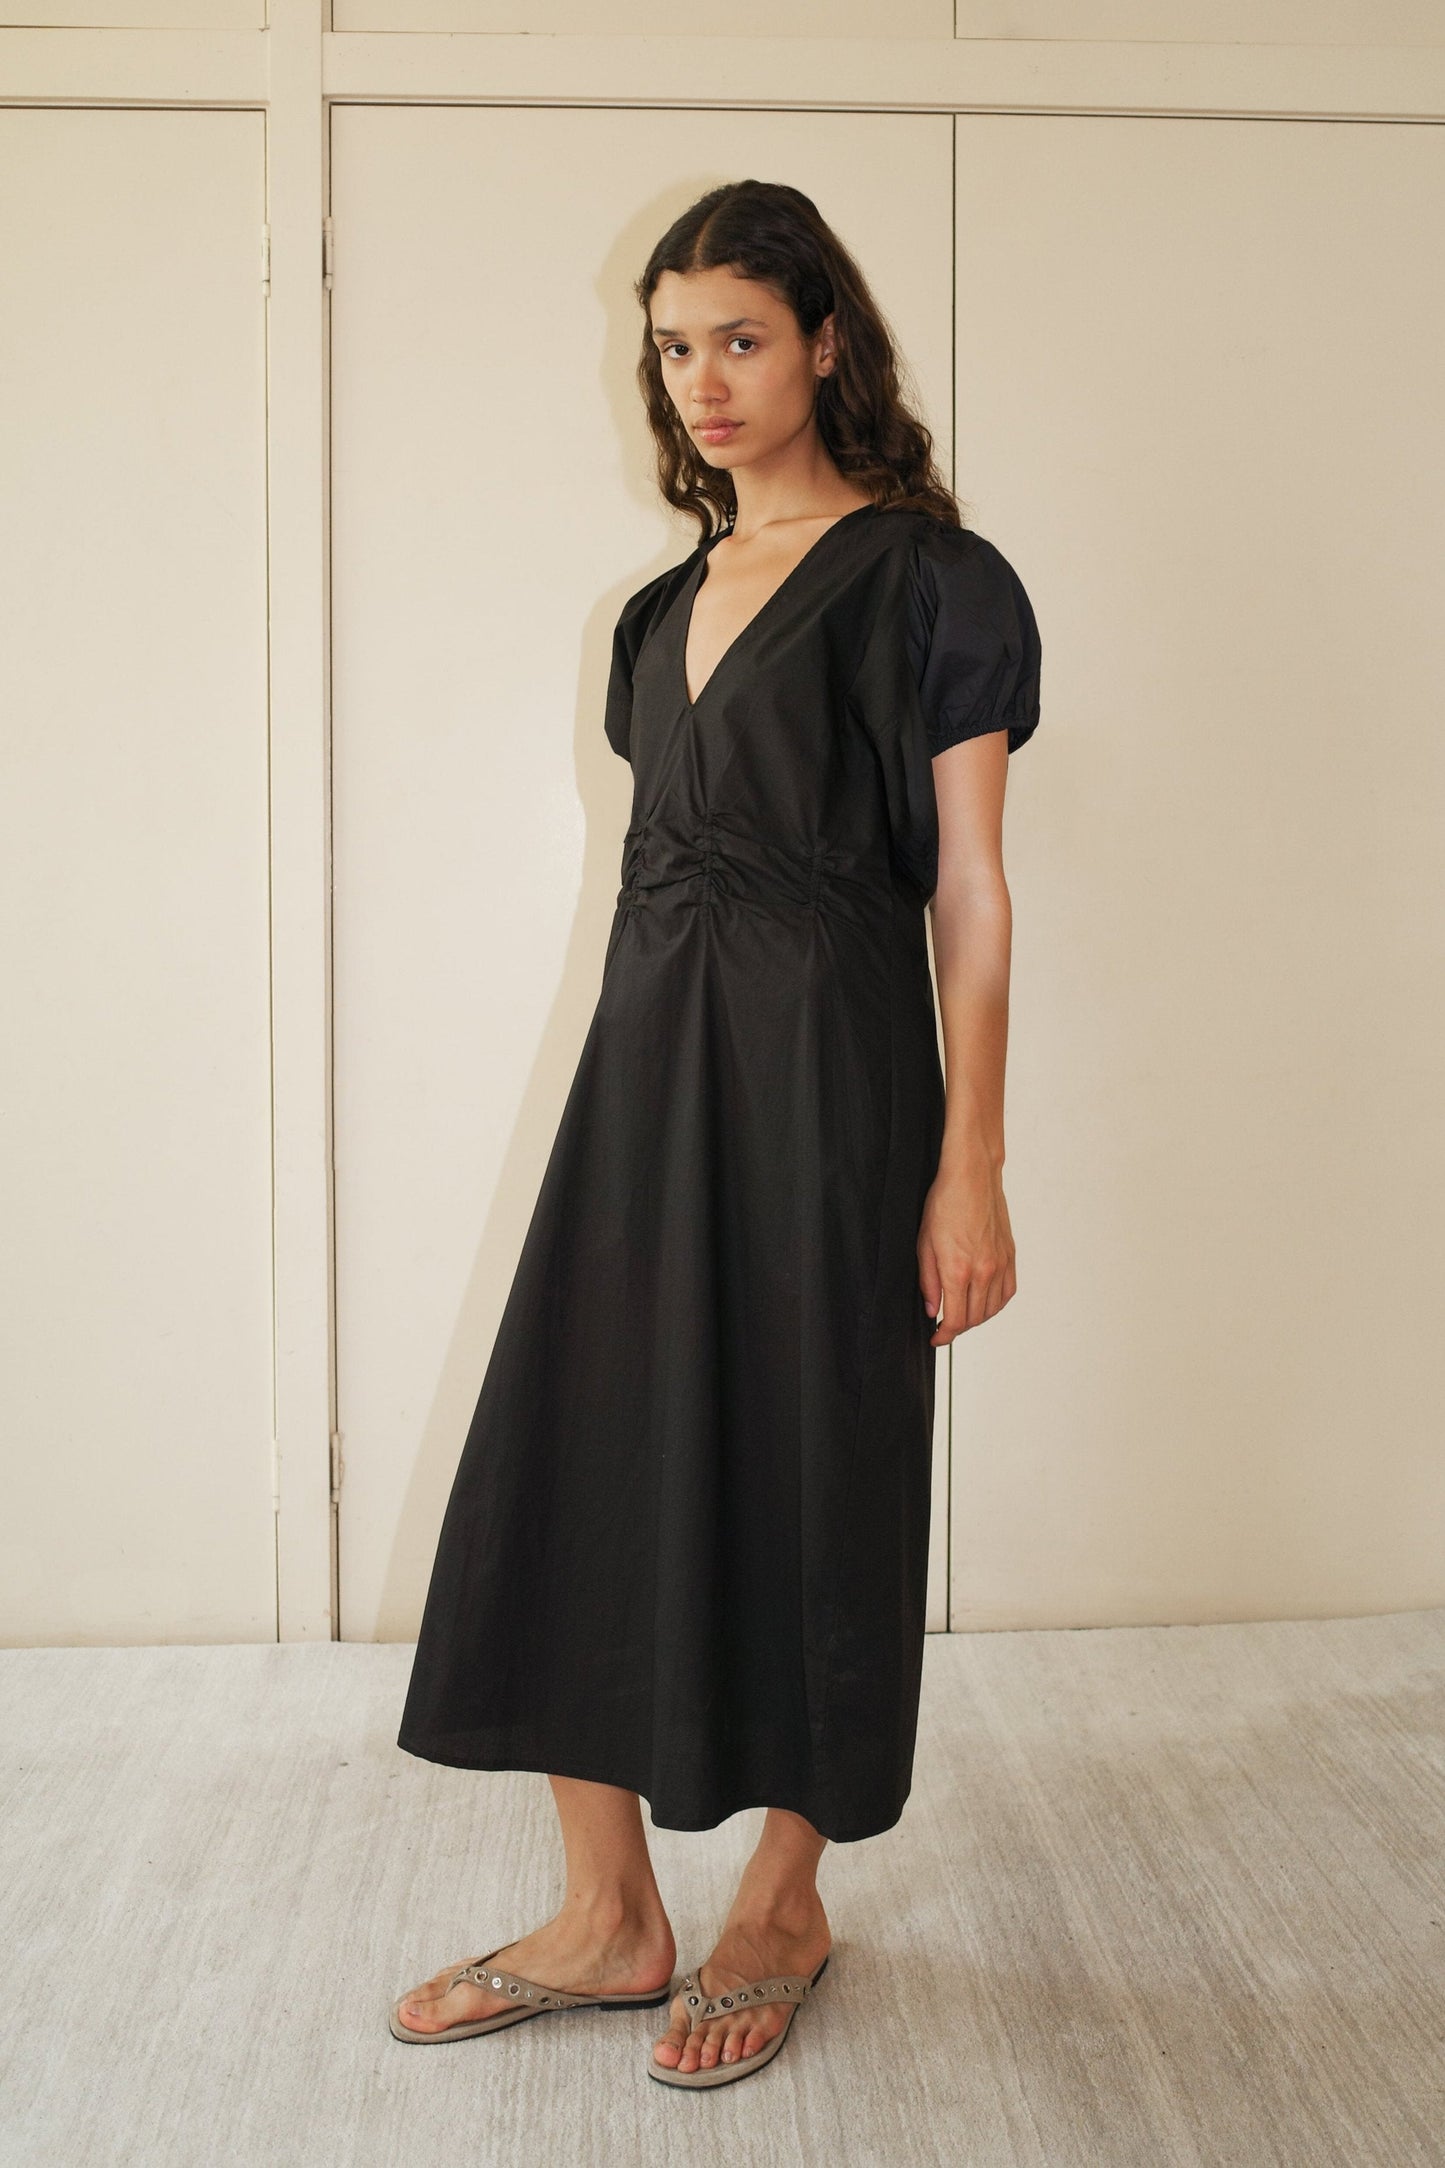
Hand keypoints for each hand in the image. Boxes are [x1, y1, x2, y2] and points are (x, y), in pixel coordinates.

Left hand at [917, 1159, 1016, 1344]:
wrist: (972, 1177)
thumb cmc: (945, 1203)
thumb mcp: (924, 1244)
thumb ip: (928, 1282)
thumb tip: (932, 1309)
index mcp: (958, 1271)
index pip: (955, 1320)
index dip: (944, 1336)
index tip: (936, 1338)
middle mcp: (983, 1272)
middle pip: (975, 1319)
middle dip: (958, 1328)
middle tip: (944, 1325)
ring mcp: (1000, 1264)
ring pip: (992, 1309)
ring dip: (977, 1318)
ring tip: (962, 1313)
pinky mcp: (1010, 1256)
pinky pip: (1008, 1292)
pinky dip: (996, 1303)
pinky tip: (984, 1300)